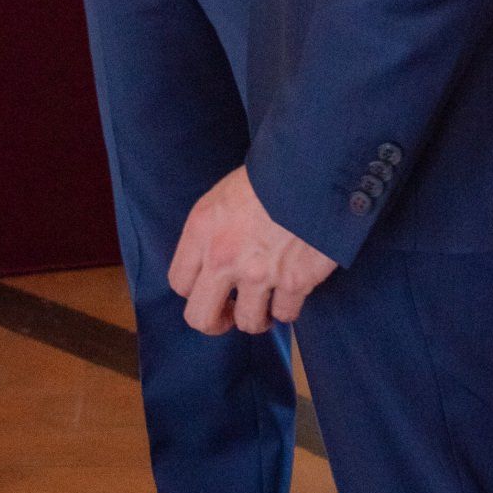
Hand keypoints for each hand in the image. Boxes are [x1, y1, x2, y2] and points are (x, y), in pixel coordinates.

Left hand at [168, 167, 336, 335]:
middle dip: (216, 322)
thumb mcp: (223, 195)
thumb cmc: (269, 176)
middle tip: (230, 314)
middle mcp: (223, 257)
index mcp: (201, 230)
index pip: (179, 282)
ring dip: (258, 317)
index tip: (211, 289)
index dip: (194, 291)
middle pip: (200, 317)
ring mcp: (258, 273)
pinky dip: (289, 308)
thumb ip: (209, 233)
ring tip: (267, 305)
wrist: (313, 169)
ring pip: (248, 323)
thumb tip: (209, 263)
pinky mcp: (294, 282)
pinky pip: (286, 315)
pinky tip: (291, 293)